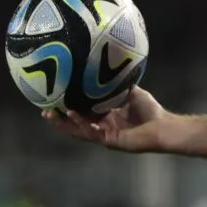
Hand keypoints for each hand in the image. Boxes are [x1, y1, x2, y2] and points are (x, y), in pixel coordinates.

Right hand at [41, 86, 164, 151]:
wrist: (163, 126)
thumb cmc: (150, 111)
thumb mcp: (131, 92)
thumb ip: (119, 83)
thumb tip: (109, 66)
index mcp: (105, 117)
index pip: (81, 113)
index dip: (67, 108)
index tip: (53, 99)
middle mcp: (102, 127)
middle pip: (75, 124)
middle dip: (59, 118)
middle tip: (43, 110)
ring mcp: (105, 135)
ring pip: (79, 130)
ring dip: (65, 122)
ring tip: (51, 114)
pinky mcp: (110, 140)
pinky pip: (92, 132)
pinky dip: (82, 123)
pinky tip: (73, 114)